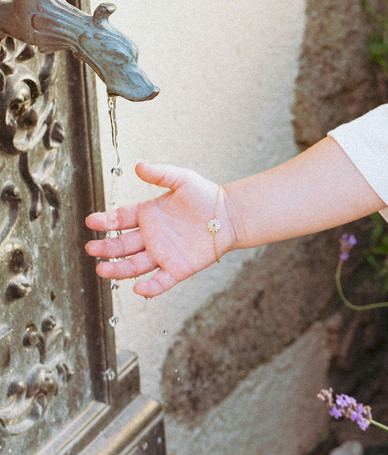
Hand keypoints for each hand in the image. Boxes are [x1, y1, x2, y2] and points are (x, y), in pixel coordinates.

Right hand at [85, 163, 236, 297]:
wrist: (229, 215)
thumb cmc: (205, 196)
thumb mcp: (182, 179)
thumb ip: (160, 174)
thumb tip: (139, 165)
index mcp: (147, 215)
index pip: (120, 219)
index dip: (105, 220)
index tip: (92, 221)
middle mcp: (151, 237)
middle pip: (122, 245)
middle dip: (106, 248)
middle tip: (91, 248)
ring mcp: (162, 254)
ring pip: (135, 265)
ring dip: (118, 269)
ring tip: (102, 270)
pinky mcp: (177, 269)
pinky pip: (160, 281)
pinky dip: (149, 287)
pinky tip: (137, 288)